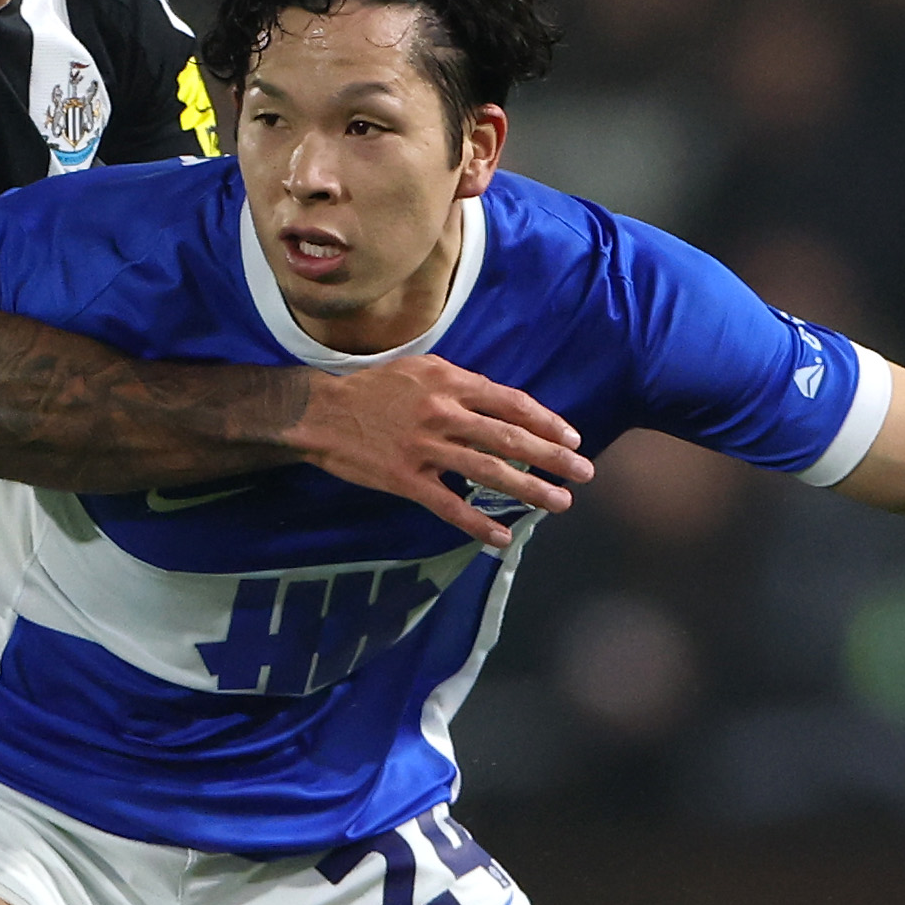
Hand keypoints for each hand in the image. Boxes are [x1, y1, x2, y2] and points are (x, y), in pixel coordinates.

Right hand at [291, 357, 590, 549]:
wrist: (320, 413)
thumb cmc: (373, 388)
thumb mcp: (419, 368)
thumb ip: (460, 383)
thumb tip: (501, 404)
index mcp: (449, 382)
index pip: (511, 403)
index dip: (546, 422)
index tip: (571, 438)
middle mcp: (442, 413)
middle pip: (509, 439)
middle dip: (553, 458)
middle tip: (583, 473)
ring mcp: (424, 449)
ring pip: (488, 472)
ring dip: (529, 490)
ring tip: (559, 502)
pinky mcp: (405, 480)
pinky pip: (449, 506)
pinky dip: (477, 523)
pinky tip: (502, 536)